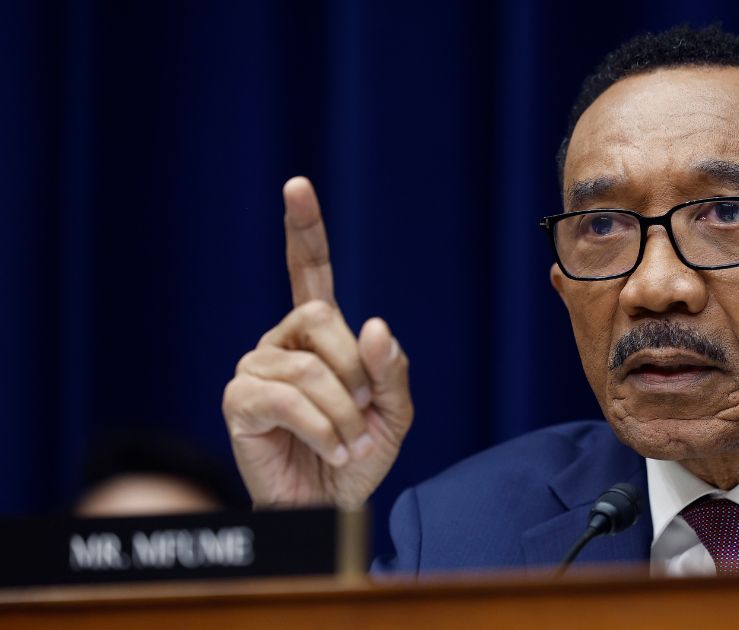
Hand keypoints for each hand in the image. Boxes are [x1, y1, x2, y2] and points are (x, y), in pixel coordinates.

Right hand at [222, 177, 412, 507]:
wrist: (331, 505)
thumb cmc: (358, 454)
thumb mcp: (393, 413)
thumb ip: (391, 370)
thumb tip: (374, 325)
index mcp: (319, 333)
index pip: (310, 271)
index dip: (304, 229)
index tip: (297, 185)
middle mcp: (282, 340)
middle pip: (321, 318)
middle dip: (355, 371)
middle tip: (363, 413)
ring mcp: (256, 367)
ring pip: (309, 368)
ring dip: (342, 413)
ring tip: (347, 441)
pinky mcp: (239, 400)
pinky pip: (285, 398)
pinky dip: (320, 428)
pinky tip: (331, 449)